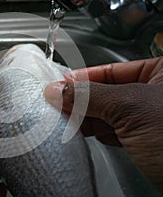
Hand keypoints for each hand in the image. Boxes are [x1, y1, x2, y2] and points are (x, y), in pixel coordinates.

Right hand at [44, 57, 162, 192]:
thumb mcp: (130, 107)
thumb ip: (91, 95)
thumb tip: (59, 90)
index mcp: (161, 73)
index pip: (112, 70)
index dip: (83, 76)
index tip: (60, 83)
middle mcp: (154, 94)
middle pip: (106, 91)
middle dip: (81, 99)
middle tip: (57, 102)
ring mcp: (147, 119)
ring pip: (107, 112)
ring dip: (85, 116)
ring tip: (64, 117)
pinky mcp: (142, 140)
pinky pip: (111, 130)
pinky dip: (94, 131)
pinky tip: (81, 131)